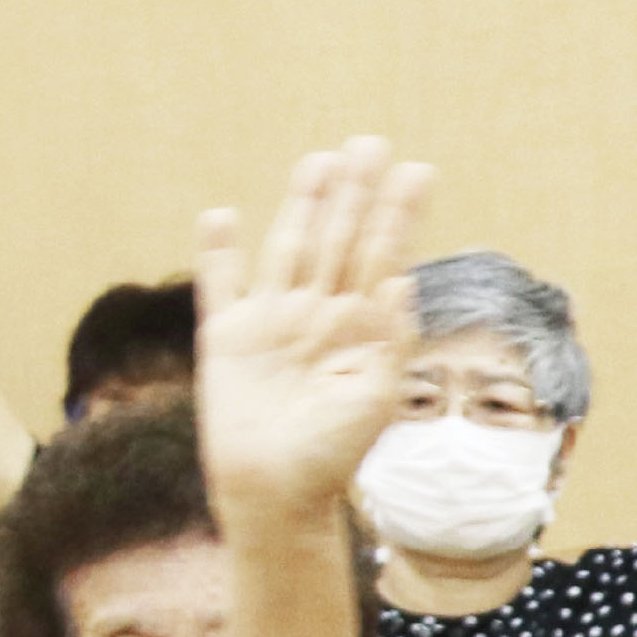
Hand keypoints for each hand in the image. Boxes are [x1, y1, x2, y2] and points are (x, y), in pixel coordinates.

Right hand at [194, 141, 432, 517]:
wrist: (276, 492)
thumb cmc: (334, 454)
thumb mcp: (377, 397)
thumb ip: (391, 340)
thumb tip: (402, 283)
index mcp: (362, 330)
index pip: (383, 257)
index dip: (398, 214)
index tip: (417, 171)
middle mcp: (319, 317)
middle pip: (339, 240)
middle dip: (355, 194)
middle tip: (371, 144)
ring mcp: (272, 322)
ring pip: (289, 248)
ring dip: (304, 205)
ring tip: (321, 162)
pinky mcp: (226, 338)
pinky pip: (220, 285)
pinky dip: (219, 253)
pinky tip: (222, 215)